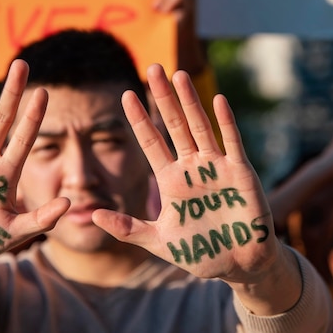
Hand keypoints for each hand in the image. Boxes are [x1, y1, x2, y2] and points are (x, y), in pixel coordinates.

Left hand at [94, 64, 277, 285]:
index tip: (126, 95)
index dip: (140, 119)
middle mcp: (192, 167)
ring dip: (190, 101)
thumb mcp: (159, 241)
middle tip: (152, 68)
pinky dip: (226, 122)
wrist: (239, 265)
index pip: (151, 142)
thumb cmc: (201, 252)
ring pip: (200, 127)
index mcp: (171, 180)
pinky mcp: (241, 173)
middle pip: (174, 125)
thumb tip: (92, 216)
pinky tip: (217, 100)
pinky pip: (232, 143)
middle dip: (163, 98)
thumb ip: (127, 228)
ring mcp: (217, 167)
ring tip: (178, 75)